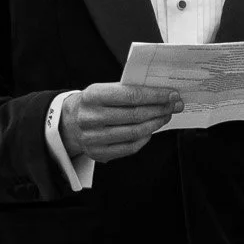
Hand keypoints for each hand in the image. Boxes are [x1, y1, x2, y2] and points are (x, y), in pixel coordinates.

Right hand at [60, 82, 181, 162]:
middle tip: (175, 106)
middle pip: (135, 115)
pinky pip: (130, 147)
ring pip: (135, 132)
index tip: (172, 95)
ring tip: (166, 116)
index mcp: (92, 96)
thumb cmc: (93, 103)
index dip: (155, 96)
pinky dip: (145, 138)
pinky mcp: (98, 153)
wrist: (68, 122)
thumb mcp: (103, 90)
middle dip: (160, 109)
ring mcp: (93, 138)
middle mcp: (90, 118)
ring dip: (156, 124)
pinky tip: (151, 130)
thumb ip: (127, 91)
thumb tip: (162, 94)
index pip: (131, 95)